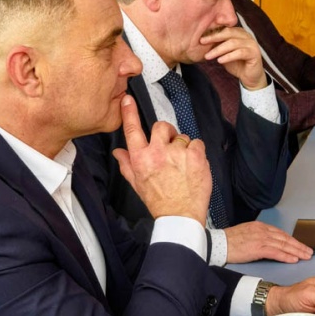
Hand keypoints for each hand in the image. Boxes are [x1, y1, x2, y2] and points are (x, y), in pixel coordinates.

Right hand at [112, 95, 211, 224]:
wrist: (181, 216)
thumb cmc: (158, 200)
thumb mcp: (137, 184)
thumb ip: (126, 164)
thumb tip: (117, 151)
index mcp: (141, 158)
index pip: (132, 130)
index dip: (129, 112)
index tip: (127, 99)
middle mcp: (158, 152)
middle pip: (161, 126)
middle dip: (166, 133)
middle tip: (169, 147)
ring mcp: (178, 152)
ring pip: (181, 136)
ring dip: (183, 147)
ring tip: (182, 165)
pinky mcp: (196, 154)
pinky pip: (197, 142)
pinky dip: (197, 152)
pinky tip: (193, 166)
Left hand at [200, 27, 267, 89]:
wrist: (249, 77)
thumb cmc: (236, 64)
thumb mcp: (224, 53)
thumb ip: (218, 46)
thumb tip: (203, 41)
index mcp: (239, 33)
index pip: (225, 29)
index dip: (213, 32)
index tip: (201, 38)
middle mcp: (247, 36)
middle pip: (229, 32)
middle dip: (214, 37)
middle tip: (202, 42)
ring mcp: (251, 44)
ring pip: (233, 43)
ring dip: (218, 49)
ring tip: (208, 56)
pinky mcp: (254, 54)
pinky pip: (240, 53)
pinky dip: (228, 56)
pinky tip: (219, 61)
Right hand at [224, 221, 312, 263]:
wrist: (218, 244)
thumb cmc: (229, 241)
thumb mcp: (245, 234)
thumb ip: (257, 237)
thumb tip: (266, 244)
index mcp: (259, 226)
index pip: (280, 233)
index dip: (291, 240)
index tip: (299, 245)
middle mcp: (262, 230)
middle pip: (284, 238)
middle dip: (298, 245)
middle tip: (308, 251)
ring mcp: (260, 238)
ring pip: (283, 245)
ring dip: (296, 251)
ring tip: (305, 256)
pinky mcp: (258, 248)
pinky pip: (276, 252)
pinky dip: (286, 256)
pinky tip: (293, 259)